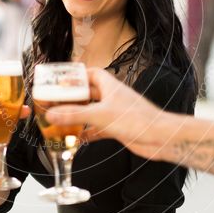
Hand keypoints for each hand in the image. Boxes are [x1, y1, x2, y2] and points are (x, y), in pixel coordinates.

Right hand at [45, 68, 169, 160]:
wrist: (161, 138)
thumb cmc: (139, 119)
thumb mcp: (101, 115)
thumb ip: (75, 115)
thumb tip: (51, 115)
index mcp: (110, 86)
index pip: (90, 73)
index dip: (76, 76)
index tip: (60, 81)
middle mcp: (112, 98)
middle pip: (87, 94)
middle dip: (72, 99)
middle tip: (54, 103)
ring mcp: (115, 113)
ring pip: (91, 112)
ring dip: (77, 117)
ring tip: (60, 121)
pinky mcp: (117, 128)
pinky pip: (97, 129)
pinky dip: (86, 133)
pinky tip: (76, 139)